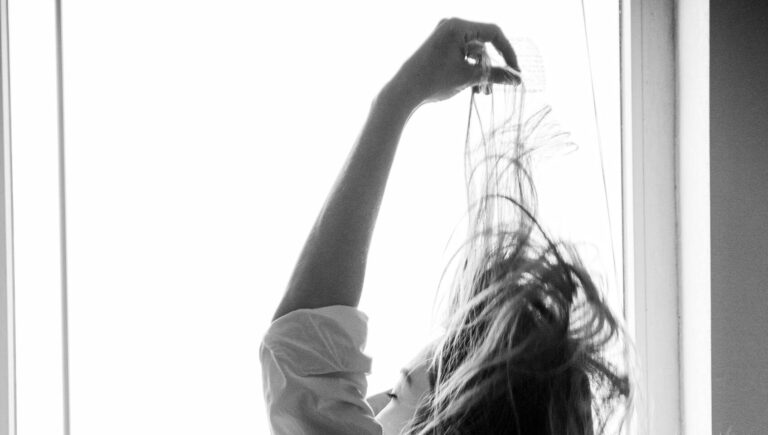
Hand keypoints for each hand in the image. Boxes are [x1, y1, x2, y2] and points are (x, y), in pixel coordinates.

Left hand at [390, 18, 520, 106]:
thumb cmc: (433, 81)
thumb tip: (516, 78)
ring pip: (473, 52)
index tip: (515, 70)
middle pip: (482, 43)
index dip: (507, 52)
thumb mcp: (468, 78)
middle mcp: (450, 26)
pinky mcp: (439, 47)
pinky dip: (469, 69)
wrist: (404, 91)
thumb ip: (495, 75)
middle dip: (491, 66)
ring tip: (482, 92)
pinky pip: (462, 55)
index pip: (493, 33)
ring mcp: (443, 36)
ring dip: (480, 71)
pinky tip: (473, 88)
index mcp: (458, 26)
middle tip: (500, 83)